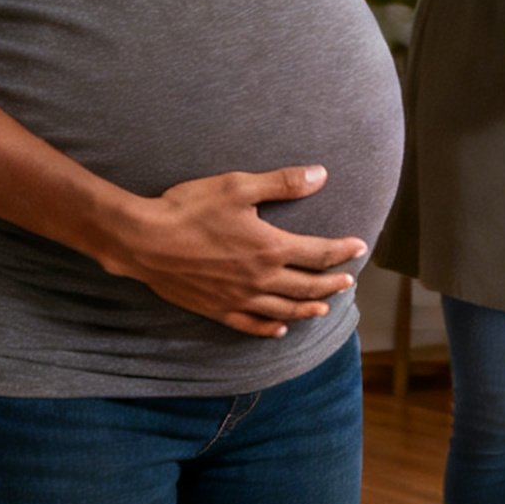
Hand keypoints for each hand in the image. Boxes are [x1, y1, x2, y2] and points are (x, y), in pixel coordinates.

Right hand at [102, 163, 365, 336]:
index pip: (318, 253)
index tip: (359, 247)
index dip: (342, 250)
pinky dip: (270, 328)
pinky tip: (280, 329)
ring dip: (308, 308)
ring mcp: (238, 298)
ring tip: (324, 308)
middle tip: (348, 280)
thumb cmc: (190, 208)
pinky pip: (251, 325)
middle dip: (331, 283)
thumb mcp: (239, 187)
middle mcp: (260, 279)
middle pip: (307, 286)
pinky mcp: (217, 309)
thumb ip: (283, 183)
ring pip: (284, 310)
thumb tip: (321, 175)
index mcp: (270, 248)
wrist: (144, 240)